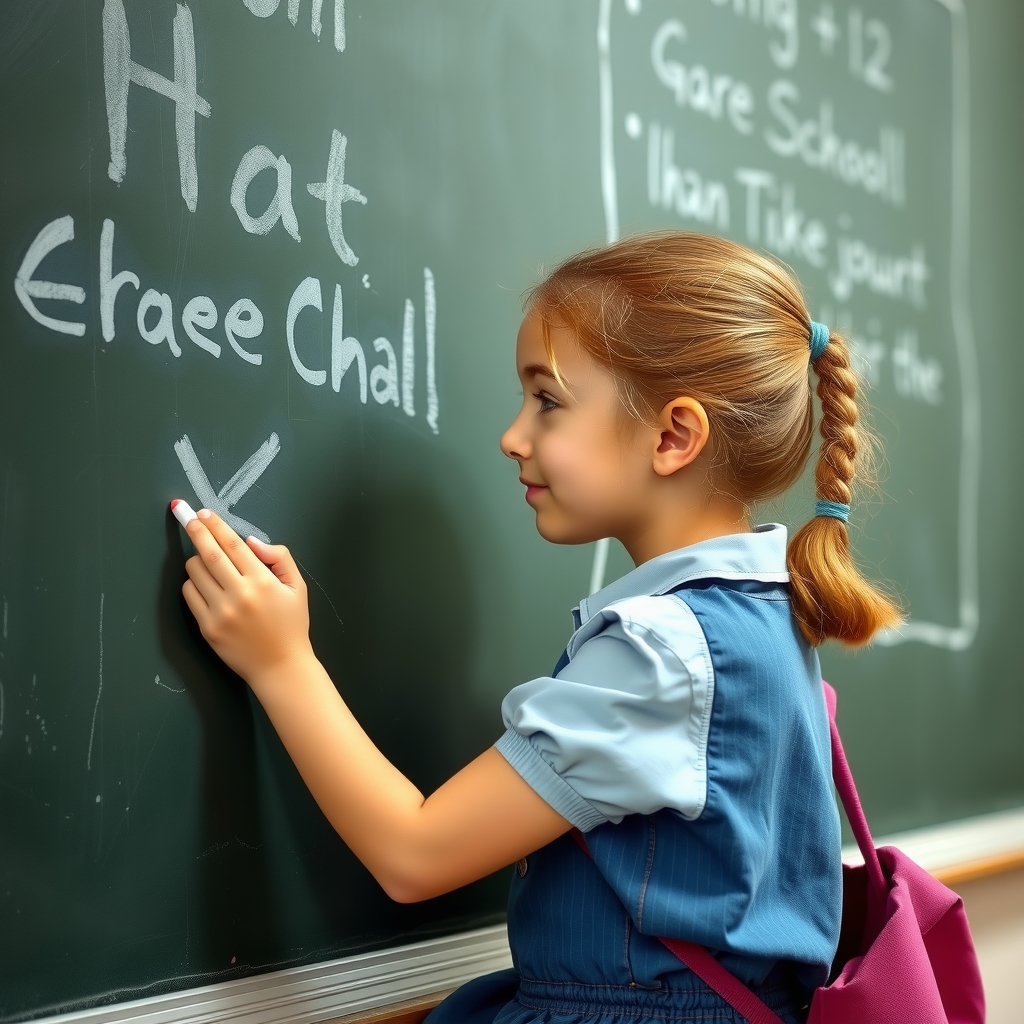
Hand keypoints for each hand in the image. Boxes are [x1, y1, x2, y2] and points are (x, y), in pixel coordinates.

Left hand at [180, 509, 313, 684]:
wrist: (280, 666)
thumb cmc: (291, 625)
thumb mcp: (298, 587)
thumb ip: (279, 558)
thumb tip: (251, 542)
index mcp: (262, 581)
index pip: (233, 544)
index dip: (216, 525)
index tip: (204, 513)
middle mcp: (239, 594)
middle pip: (209, 553)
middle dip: (196, 531)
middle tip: (187, 516)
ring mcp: (220, 612)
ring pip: (195, 572)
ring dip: (196, 559)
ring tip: (205, 559)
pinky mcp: (207, 627)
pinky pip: (190, 595)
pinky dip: (193, 583)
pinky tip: (205, 584)